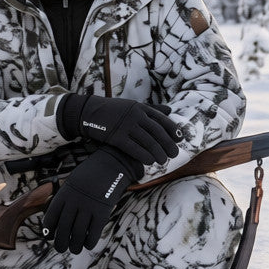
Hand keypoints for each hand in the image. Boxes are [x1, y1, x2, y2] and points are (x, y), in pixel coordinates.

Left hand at [40, 148, 141, 254]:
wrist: (111, 165)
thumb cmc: (90, 174)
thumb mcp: (72, 182)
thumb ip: (64, 198)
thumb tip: (57, 218)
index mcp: (64, 194)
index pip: (51, 217)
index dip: (49, 230)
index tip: (50, 237)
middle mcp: (74, 202)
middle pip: (63, 229)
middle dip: (60, 243)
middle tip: (61, 249)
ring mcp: (88, 208)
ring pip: (77, 234)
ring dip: (74, 246)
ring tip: (74, 249)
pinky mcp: (102, 212)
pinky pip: (93, 233)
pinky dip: (89, 242)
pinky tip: (88, 245)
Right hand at [62, 95, 180, 166]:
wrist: (89, 112)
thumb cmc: (113, 110)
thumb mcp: (132, 106)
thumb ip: (150, 109)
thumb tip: (170, 109)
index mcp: (140, 107)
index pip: (161, 119)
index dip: (172, 130)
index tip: (180, 139)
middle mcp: (135, 115)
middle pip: (157, 132)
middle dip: (168, 144)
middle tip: (174, 154)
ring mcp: (126, 126)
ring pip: (147, 141)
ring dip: (158, 152)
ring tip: (163, 161)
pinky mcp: (116, 136)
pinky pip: (133, 148)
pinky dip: (144, 156)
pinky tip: (149, 162)